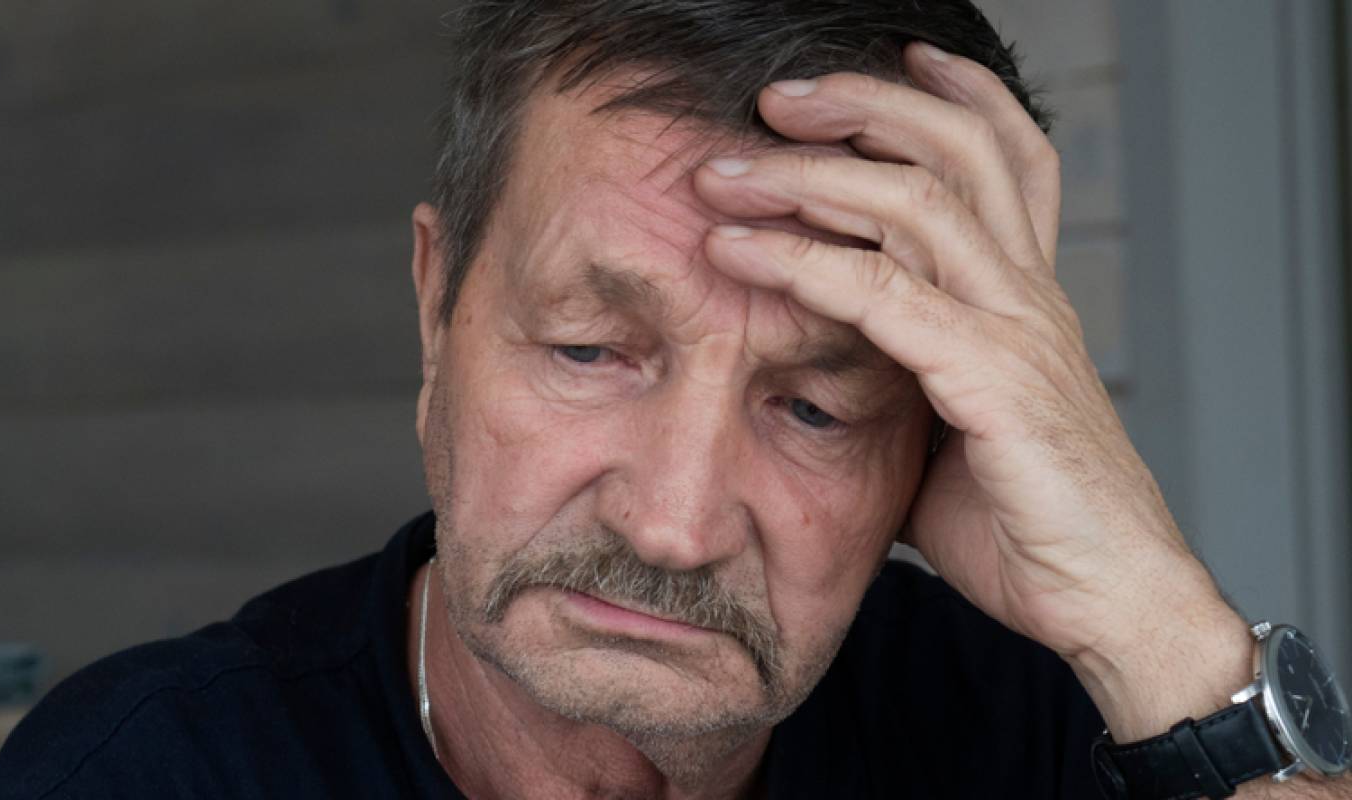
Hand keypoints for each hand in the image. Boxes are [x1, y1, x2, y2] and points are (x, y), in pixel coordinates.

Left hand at [692, 42, 1248, 739]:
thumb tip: (829, 385)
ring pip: (916, 203)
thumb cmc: (1030, 526)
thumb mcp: (952, 433)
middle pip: (956, 152)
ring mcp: (1015, 331)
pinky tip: (738, 250)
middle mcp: (1028, 295)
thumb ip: (902, 385)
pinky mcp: (990, 381)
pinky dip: (801, 262)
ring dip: (810, 174)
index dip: (959, 98)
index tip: (896, 59)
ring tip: (728, 168)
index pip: (1011, 161)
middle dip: (863, 107)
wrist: (1105, 601)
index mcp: (1026, 298)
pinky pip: (883, 296)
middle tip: (776, 96)